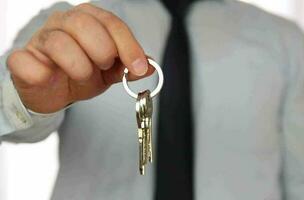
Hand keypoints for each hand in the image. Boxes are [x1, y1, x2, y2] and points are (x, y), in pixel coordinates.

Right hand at [6, 3, 153, 112]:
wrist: (53, 93)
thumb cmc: (80, 75)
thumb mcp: (109, 72)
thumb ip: (127, 67)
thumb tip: (151, 66)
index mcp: (88, 20)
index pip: (111, 23)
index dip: (128, 46)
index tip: (139, 67)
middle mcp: (63, 23)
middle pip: (84, 24)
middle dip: (102, 51)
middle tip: (104, 67)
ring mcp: (40, 39)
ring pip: (59, 43)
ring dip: (79, 67)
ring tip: (82, 76)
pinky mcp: (21, 58)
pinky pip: (27, 61)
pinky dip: (43, 73)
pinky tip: (50, 78)